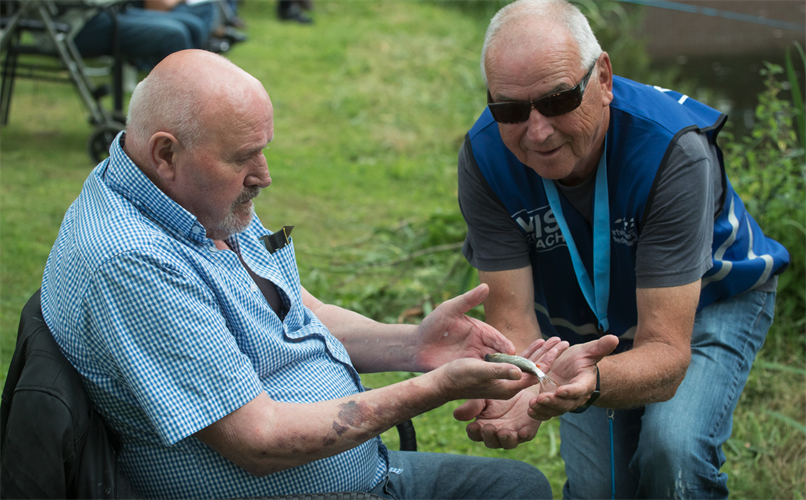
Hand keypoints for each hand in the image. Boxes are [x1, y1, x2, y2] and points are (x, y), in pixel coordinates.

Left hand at [413, 284, 515, 370]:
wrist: (416, 346)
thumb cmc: (432, 324)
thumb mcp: (449, 309)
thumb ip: (468, 300)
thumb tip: (486, 286)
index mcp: (480, 330)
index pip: (496, 337)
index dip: (504, 344)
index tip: (511, 350)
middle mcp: (480, 345)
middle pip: (498, 354)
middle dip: (508, 361)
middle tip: (518, 368)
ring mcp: (474, 359)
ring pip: (492, 366)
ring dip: (500, 372)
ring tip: (508, 378)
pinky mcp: (466, 371)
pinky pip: (480, 375)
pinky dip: (487, 379)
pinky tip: (492, 384)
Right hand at [452, 337, 568, 448]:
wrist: (443, 383)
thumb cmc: (458, 377)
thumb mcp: (479, 372)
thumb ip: (499, 372)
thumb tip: (520, 371)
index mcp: (509, 387)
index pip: (535, 373)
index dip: (549, 359)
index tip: (560, 346)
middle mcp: (510, 385)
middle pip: (535, 369)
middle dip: (550, 354)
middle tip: (563, 341)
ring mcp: (505, 380)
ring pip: (528, 365)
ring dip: (541, 352)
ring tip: (553, 339)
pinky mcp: (498, 374)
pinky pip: (518, 363)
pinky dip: (528, 353)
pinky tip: (536, 344)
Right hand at [454, 391, 538, 448]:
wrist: (518, 386)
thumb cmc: (496, 394)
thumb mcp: (482, 397)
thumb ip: (472, 405)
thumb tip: (457, 415)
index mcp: (482, 427)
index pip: (475, 434)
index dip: (474, 432)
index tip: (473, 426)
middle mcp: (496, 434)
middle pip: (491, 442)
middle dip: (489, 436)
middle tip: (489, 428)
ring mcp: (512, 434)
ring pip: (508, 443)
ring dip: (505, 439)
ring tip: (504, 432)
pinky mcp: (527, 430)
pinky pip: (526, 436)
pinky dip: (525, 435)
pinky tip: (522, 432)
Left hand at [528, 335, 618, 419]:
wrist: (573, 368)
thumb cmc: (582, 359)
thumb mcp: (589, 351)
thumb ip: (600, 347)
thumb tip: (614, 338)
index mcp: (584, 384)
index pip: (579, 389)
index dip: (571, 391)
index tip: (561, 390)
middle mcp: (574, 397)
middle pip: (565, 403)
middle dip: (553, 402)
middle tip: (542, 398)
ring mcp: (562, 401)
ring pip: (554, 409)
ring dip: (543, 408)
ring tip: (533, 404)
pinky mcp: (551, 403)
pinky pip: (546, 412)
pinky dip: (539, 413)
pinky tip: (530, 411)